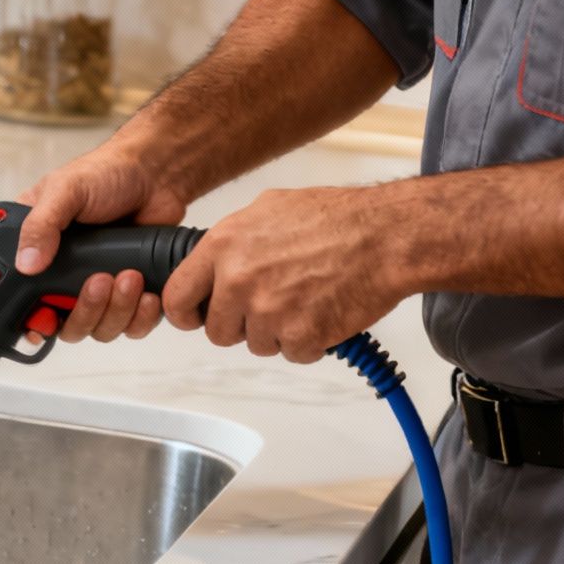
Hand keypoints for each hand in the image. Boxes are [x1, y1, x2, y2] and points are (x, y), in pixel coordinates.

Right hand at [15, 144, 190, 346]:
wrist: (156, 174)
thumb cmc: (106, 174)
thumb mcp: (63, 190)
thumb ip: (41, 225)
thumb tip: (26, 264)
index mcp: (38, 254)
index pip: (24, 304)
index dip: (31, 322)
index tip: (44, 323)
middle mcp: (64, 279)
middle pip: (67, 326)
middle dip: (86, 312)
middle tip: (101, 280)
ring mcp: (99, 289)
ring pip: (101, 329)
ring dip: (117, 311)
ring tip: (130, 277)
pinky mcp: (131, 294)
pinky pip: (133, 326)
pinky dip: (141, 317)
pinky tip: (147, 294)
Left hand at [160, 185, 409, 362]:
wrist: (386, 236)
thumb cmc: (337, 218)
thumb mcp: (269, 209)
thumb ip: (233, 240)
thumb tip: (213, 262)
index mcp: (224, 247)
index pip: (177, 297)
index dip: (186, 312)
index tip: (196, 316)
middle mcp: (238, 281)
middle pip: (217, 331)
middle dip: (240, 324)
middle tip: (271, 303)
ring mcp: (267, 312)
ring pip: (255, 344)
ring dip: (277, 331)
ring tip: (305, 298)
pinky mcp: (298, 336)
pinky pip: (291, 354)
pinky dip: (307, 341)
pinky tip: (322, 311)